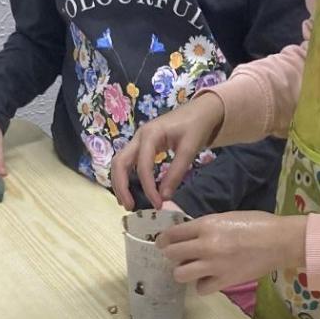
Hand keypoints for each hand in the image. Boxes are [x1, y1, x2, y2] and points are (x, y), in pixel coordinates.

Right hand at [111, 92, 224, 210]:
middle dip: (121, 186)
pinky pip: (127, 163)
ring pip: (120, 163)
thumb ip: (176, 172)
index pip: (143, 165)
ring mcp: (138, 141)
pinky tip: (132, 191)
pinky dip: (126, 177)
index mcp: (150, 134)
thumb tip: (164, 197)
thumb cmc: (196, 126)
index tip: (158, 204)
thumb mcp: (190, 149)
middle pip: (119, 162)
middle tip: (129, 207)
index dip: (148, 187)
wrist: (200, 111)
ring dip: (120, 183)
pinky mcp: (141, 146)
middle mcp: (138, 137)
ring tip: (127, 202)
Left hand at [158, 212, 305, 296]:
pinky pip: (201, 289)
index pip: (172, 234)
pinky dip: (202, 285)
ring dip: (183, 271)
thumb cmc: (257, 223)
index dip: (164, 239)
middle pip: (171, 254)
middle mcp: (206, 245)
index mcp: (206, 225)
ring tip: (191, 269)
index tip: (163, 242)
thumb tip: (188, 234)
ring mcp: (214, 265)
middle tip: (177, 255)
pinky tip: (209, 279)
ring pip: (180, 274)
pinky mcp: (225, 281)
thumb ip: (206, 226)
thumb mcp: (226, 217)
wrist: (280, 241)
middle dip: (171, 254)